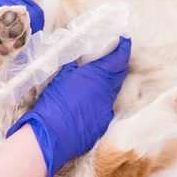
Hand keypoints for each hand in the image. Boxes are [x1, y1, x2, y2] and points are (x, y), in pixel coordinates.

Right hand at [6, 37, 131, 176]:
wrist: (51, 135)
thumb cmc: (53, 103)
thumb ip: (73, 66)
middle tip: (111, 59)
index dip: (124, 48)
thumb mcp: (61, 78)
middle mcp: (107, 92)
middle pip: (120, 75)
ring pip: (112, 93)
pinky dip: (100, 103)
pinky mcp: (103, 124)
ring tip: (96, 83)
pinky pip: (105, 109)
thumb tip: (76, 58)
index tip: (125, 41)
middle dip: (117, 66)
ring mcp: (107, 109)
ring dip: (107, 86)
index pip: (120, 58)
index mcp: (98, 76)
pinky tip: (88, 105)